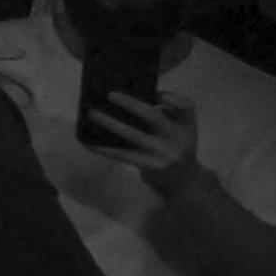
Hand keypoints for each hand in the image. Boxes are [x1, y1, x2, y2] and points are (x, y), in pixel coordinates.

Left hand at [81, 87, 200, 184]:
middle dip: (131, 104)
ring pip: (133, 135)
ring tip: (92, 114)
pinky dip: (104, 148)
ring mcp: (165, 154)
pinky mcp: (150, 167)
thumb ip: (165, 113)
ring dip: (110, 123)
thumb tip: (125, 99)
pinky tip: (88, 143)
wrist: (183, 182)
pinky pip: (123, 155)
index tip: (156, 92)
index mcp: (187, 124)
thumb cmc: (174, 147)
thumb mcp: (179, 130)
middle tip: (110, 94)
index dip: (171, 98)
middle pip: (154, 116)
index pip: (186, 107)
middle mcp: (180, 139)